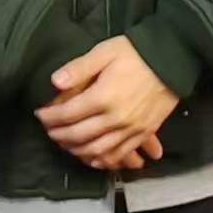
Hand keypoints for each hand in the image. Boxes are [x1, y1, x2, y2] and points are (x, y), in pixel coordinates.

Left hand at [35, 37, 177, 171]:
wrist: (172, 58)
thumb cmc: (135, 52)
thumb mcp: (104, 52)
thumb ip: (79, 68)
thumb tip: (54, 82)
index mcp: (102, 97)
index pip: (67, 114)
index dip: (50, 117)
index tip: (40, 114)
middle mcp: (115, 119)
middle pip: (79, 136)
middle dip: (59, 135)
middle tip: (49, 130)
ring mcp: (130, 130)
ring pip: (97, 150)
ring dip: (77, 151)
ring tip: (65, 144)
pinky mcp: (144, 133)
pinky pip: (120, 154)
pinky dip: (104, 160)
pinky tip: (93, 158)